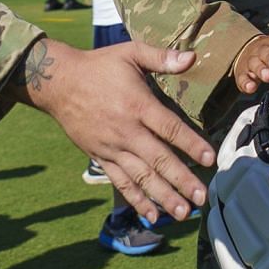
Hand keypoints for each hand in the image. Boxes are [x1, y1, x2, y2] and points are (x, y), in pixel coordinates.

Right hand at [14, 39, 215, 222]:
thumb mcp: (130, 53)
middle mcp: (126, 131)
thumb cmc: (99, 66)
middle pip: (158, 159)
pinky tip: (152, 215)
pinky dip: (136, 199)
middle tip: (202, 198)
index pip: (170, 128)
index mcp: (137, 105)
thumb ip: (161, 57)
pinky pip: (121, 182)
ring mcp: (112, 148)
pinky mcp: (101, 157)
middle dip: (182, 180)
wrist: (58, 83)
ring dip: (163, 196)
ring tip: (182, 213)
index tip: (210, 158)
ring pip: (141, 176)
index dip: (191, 144)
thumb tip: (192, 56)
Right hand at [233, 33, 268, 94]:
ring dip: (260, 70)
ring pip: (254, 64)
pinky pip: (243, 78)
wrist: (249, 52)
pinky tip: (251, 87)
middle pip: (265, 52)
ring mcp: (251, 61)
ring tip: (267, 76)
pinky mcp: (243, 73)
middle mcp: (262, 50)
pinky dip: (246, 83)